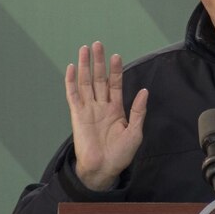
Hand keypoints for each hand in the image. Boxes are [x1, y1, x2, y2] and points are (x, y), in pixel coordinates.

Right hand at [65, 41, 147, 190]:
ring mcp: (88, 109)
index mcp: (116, 109)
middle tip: (98, 44)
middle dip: (99, 61)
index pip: (115, 84)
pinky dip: (71, 82)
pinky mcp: (77, 115)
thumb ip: (138, 111)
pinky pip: (73, 95)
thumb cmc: (120, 154)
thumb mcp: (135, 133)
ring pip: (85, 82)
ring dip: (85, 66)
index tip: (116, 56)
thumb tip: (144, 91)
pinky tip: (71, 68)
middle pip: (99, 78)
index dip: (116, 70)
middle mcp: (101, 106)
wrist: (103, 169)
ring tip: (84, 50)